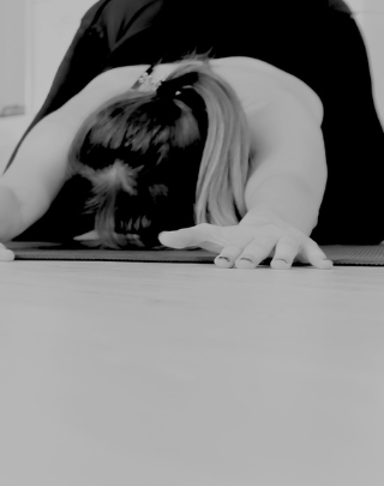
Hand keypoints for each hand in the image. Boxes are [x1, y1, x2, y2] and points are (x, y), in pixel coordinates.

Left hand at [158, 214, 330, 268]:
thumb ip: (188, 236)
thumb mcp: (214, 234)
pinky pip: (312, 250)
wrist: (273, 218)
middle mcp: (263, 235)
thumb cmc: (238, 234)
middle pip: (257, 245)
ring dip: (283, 256)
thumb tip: (161, 237)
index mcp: (241, 235)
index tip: (221, 262)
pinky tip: (324, 267)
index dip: (227, 253)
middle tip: (244, 265)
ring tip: (279, 268)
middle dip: (251, 254)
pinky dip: (317, 257)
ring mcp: (284, 238)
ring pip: (285, 246)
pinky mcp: (302, 244)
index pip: (232, 245)